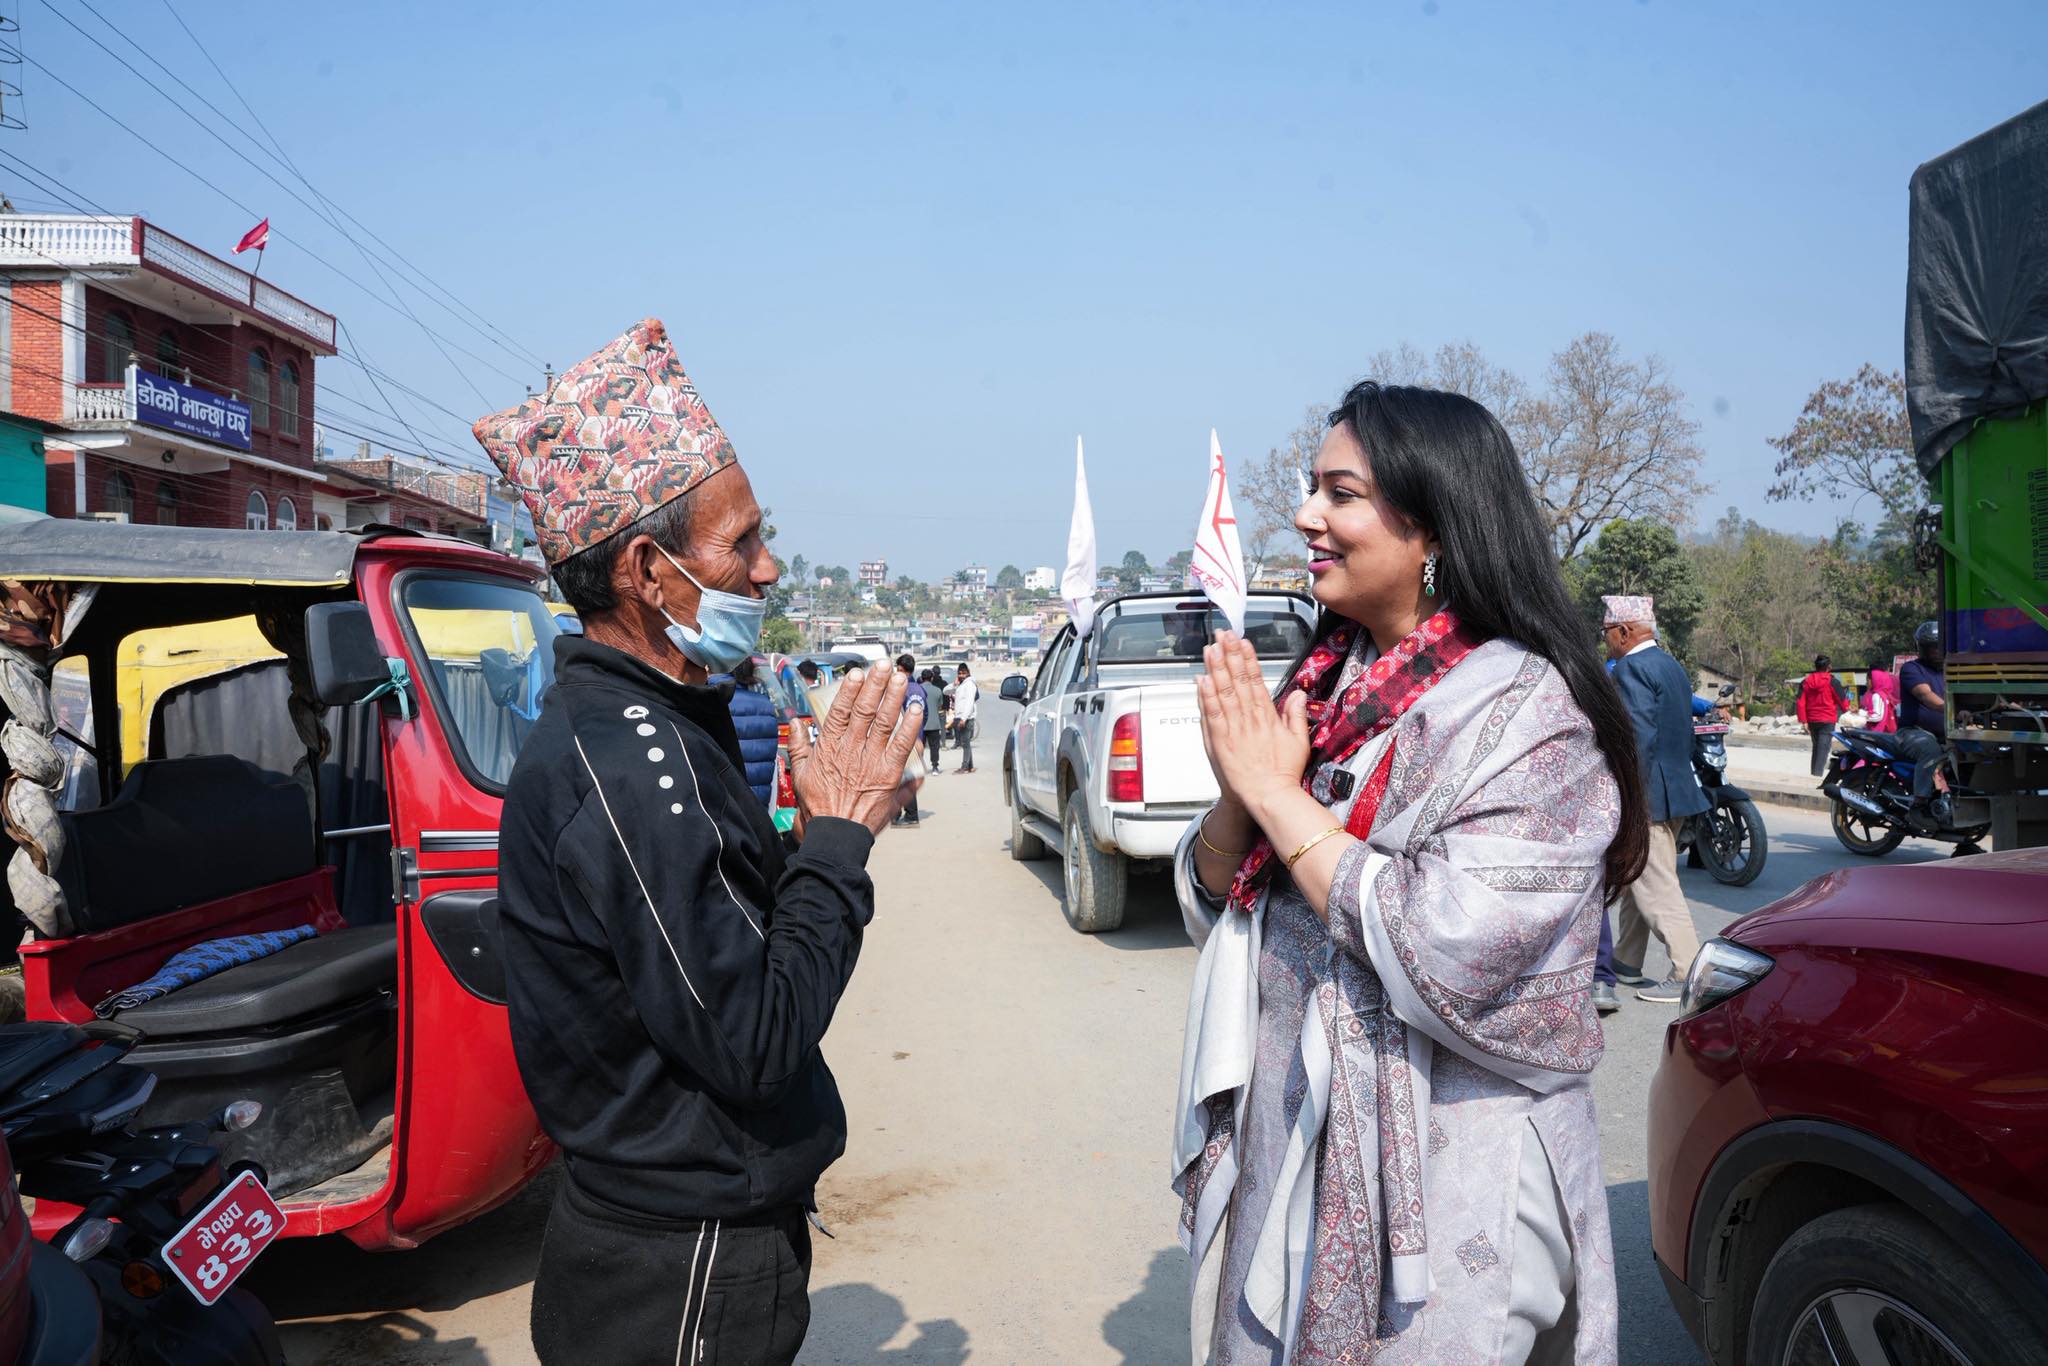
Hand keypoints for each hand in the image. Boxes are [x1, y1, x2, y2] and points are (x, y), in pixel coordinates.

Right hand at [789, 666, 923, 835]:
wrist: (836, 835)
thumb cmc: (819, 807)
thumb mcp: (800, 774)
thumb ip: (799, 746)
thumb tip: (796, 724)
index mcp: (829, 747)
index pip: (841, 711)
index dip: (850, 690)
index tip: (857, 673)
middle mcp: (851, 750)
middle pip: (865, 710)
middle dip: (875, 685)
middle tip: (884, 666)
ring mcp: (871, 761)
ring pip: (884, 722)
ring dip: (893, 697)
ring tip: (900, 677)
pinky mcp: (889, 775)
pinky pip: (902, 745)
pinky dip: (910, 726)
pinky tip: (915, 709)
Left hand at [1196, 630, 1310, 826]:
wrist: (1270, 797)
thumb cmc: (1283, 773)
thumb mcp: (1299, 741)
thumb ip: (1296, 715)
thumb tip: (1298, 694)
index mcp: (1267, 716)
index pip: (1256, 680)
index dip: (1248, 658)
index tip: (1242, 641)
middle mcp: (1249, 719)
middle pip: (1238, 680)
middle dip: (1230, 655)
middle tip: (1223, 635)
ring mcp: (1234, 729)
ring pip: (1223, 692)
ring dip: (1216, 668)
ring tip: (1211, 649)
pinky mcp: (1220, 741)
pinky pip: (1212, 714)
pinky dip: (1206, 696)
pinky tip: (1202, 680)